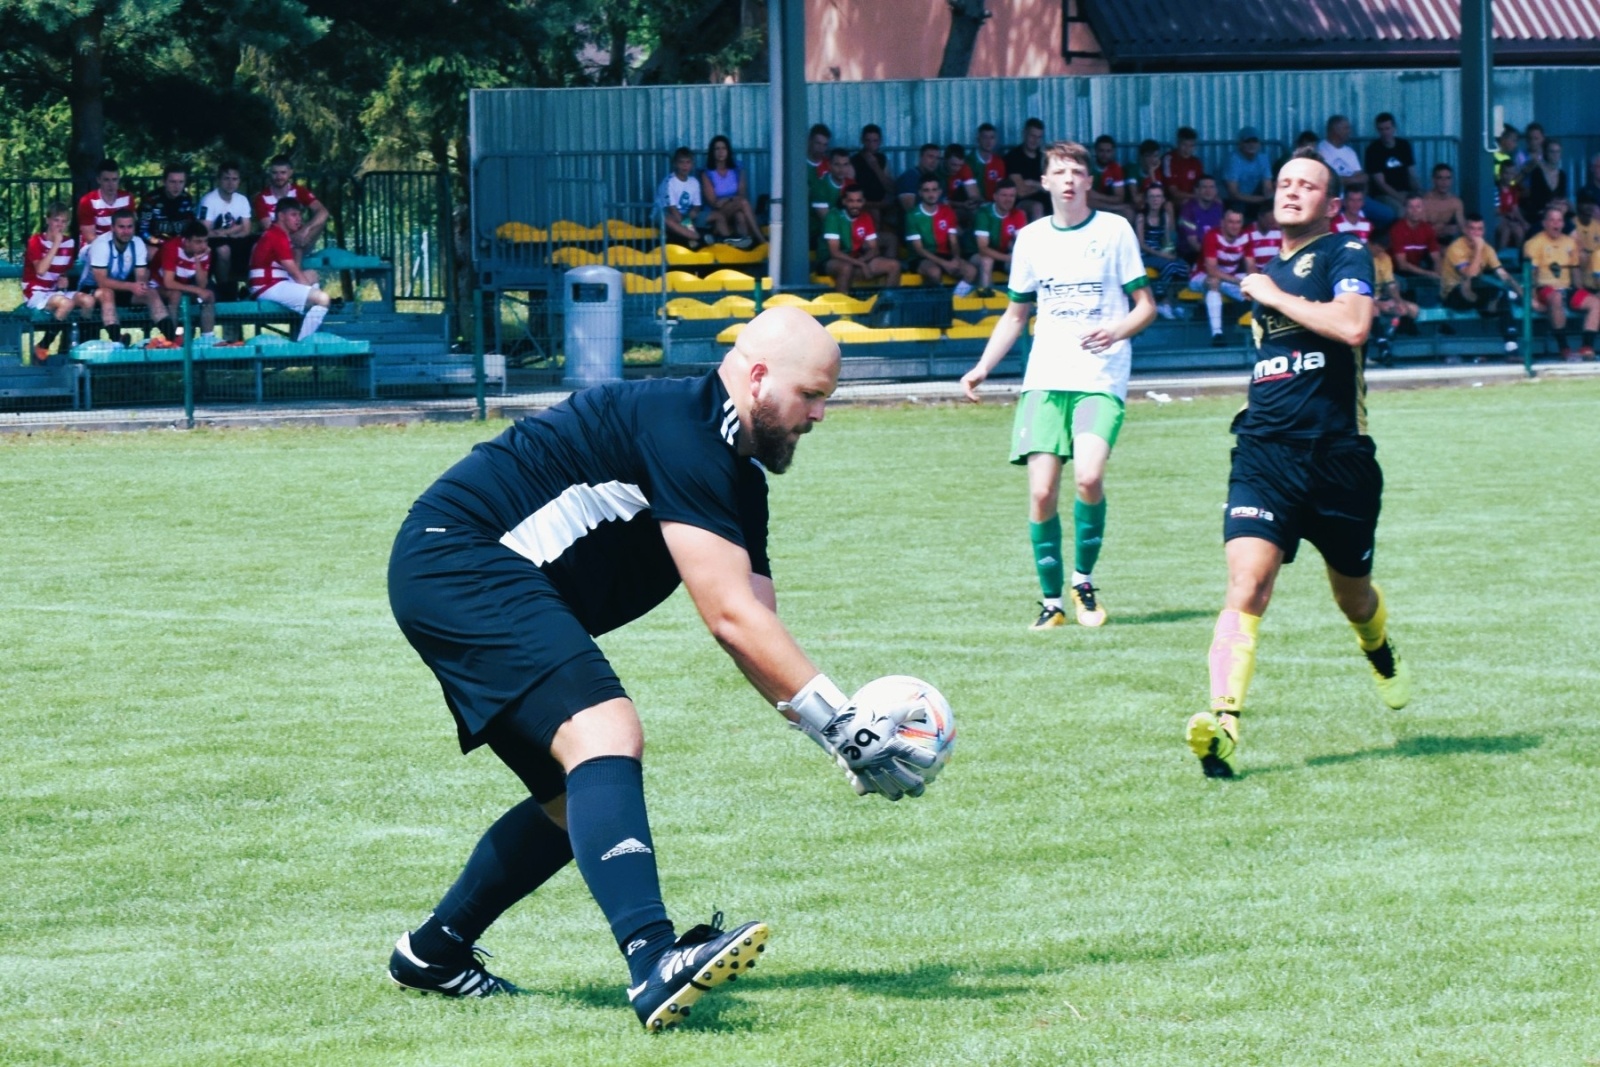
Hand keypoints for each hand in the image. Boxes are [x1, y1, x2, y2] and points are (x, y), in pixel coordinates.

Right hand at [819, 702, 937, 799]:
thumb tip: (923, 707)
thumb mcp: (888, 710)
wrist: (837, 723)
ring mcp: (869, 768)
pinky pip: (867, 785)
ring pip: (886, 787)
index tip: (935, 762)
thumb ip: (907, 710)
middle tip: (922, 787)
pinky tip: (876, 791)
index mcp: (892, 746)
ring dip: (896, 792)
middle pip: (904, 779)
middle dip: (915, 786)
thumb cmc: (865, 713)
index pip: (916, 757)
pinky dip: (874, 789)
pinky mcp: (857, 771)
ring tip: (902, 795)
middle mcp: (883, 760)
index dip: (929, 761)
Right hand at [959, 365, 986, 401]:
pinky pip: (970, 393)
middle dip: (970, 398)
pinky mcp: (969, 387)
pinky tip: (978, 399)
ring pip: (967, 394)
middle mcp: (963, 383)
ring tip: (978, 402)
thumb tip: (969, 380)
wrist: (982, 369)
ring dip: (971, 399)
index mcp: (964, 380)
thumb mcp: (979, 374)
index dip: (969, 396)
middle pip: (965, 393)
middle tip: (977, 402)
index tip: (975, 399)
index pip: (965, 390)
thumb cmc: (981, 371)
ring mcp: (966, 385)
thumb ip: (974, 377)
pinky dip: (973, 397)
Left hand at [1080, 327, 1116, 353]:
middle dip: (1085, 342)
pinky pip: (1100, 350)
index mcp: (1100, 329)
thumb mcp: (1096, 330)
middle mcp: (1103, 334)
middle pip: (1093, 339)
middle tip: (1080, 344)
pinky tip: (1091, 351)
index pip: (1091, 332)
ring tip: (1083, 348)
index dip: (1085, 335)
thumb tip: (1079, 336)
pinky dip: (1095, 351)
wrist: (1114, 333)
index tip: (1080, 338)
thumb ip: (1089, 332)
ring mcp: (1106, 340)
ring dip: (1088, 347)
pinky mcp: (1108, 346)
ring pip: (1095, 345)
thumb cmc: (1102, 331)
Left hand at [1239, 271, 1283, 307]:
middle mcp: (1256, 276)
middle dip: (1246, 286)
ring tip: (1250, 297)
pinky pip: (1242, 290)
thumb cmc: (1274, 295)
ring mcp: (1252, 281)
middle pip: (1245, 279)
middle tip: (1250, 294)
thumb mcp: (1267, 286)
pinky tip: (1251, 299)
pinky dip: (1245, 295)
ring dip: (1245, 291)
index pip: (1251, 277)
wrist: (1275, 297)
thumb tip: (1252, 290)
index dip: (1250, 284)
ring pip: (1242, 284)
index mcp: (1262, 276)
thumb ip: (1260, 285)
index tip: (1253, 290)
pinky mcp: (1249, 287)